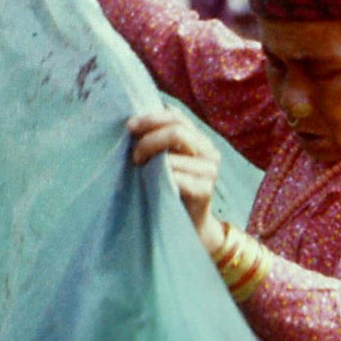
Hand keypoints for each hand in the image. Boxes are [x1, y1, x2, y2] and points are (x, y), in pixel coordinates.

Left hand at [127, 109, 219, 246]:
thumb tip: (134, 122)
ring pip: (176, 154)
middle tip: (135, 155)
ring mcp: (210, 171)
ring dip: (152, 160)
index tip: (130, 126)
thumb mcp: (164, 159)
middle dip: (149, 140)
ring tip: (140, 170)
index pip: (177, 117)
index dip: (152, 118)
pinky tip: (152, 183)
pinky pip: (178, 177)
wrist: (187, 223)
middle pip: (177, 132)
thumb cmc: (169, 187)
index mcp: (198, 138)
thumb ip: (158, 140)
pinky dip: (161, 177)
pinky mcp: (205, 190)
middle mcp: (209, 151)